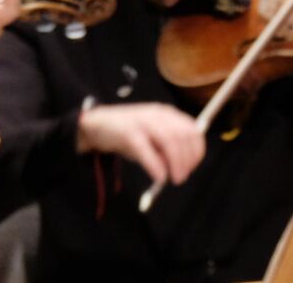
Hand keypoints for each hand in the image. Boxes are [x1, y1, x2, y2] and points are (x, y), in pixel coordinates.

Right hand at [76, 102, 205, 186]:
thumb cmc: (128, 133)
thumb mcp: (151, 139)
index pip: (192, 129)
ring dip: (176, 162)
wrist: (96, 123)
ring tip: (175, 179)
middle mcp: (158, 115)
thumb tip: (181, 168)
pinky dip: (155, 164)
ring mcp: (142, 122)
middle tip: (182, 177)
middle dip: (188, 158)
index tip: (193, 166)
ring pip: (168, 140)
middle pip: (182, 135)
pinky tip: (159, 177)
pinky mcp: (127, 132)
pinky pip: (145, 149)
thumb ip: (166, 150)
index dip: (197, 149)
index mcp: (167, 114)